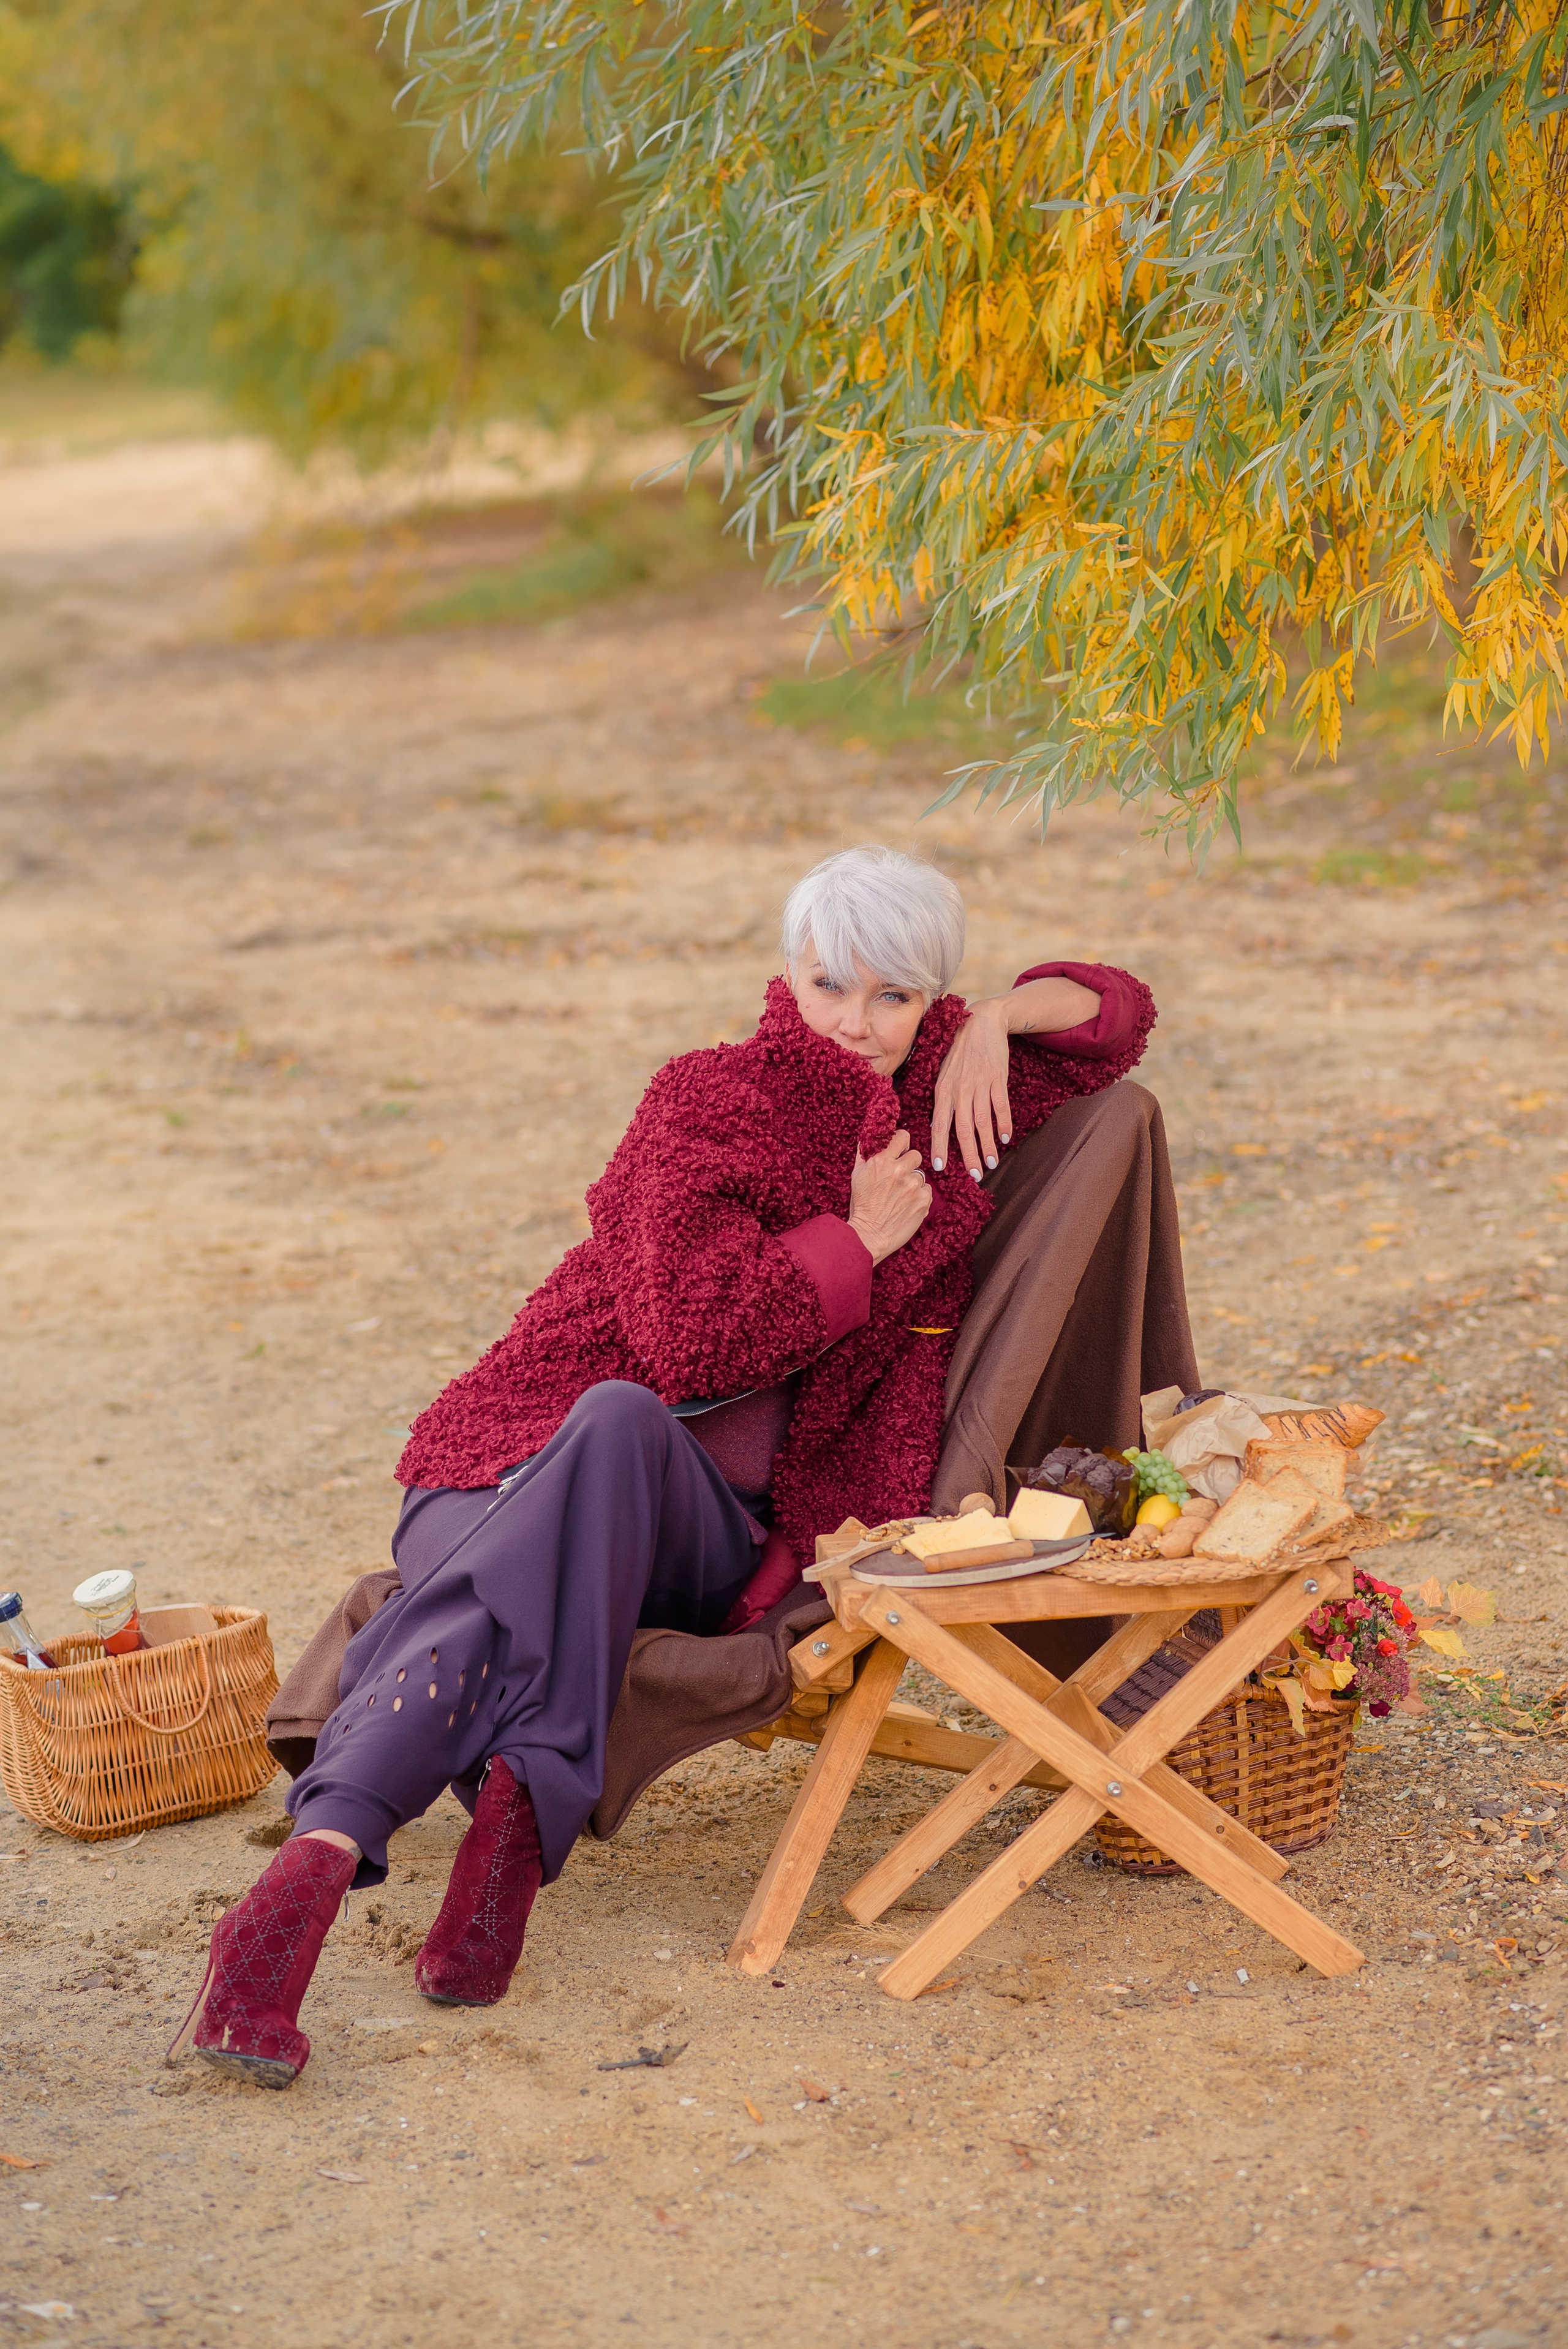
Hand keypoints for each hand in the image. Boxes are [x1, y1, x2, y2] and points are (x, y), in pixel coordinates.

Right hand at [848, 1129, 931, 1265]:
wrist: (869, 1235)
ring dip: (912, 1183)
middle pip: (915, 1155)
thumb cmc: (861, 1206)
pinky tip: (907, 1205)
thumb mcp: (857, 1175)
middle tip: (898, 1179)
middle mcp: (898, 1170)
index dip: (901, 1144)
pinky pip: (927, 1190)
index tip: (899, 1151)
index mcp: (881, 1161)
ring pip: (921, 1175)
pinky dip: (919, 1197)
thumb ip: (865, 1154)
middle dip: (908, 1165)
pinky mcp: (924, 1200)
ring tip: (899, 1197)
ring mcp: (913, 1185)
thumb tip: (870, 1137)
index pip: (902, 1137)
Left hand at [932, 1001, 1011, 1178]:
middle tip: (975, 1175)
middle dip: (969, 1155)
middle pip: (963, 1130)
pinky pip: (1001, 1106)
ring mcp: (979, 1084)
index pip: (938, 1125)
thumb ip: (941, 1096)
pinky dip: (1003, 1124)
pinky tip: (1005, 1138)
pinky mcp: (997, 1078)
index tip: (940, 1168)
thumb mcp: (942, 1070)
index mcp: (942, 1089)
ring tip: (992, 1163)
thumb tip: (937, 1123)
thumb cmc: (959, 1050)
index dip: (939, 1147)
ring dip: (988, 1146)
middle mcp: (959, 1089)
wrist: (982, 1021)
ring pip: (983, 1122)